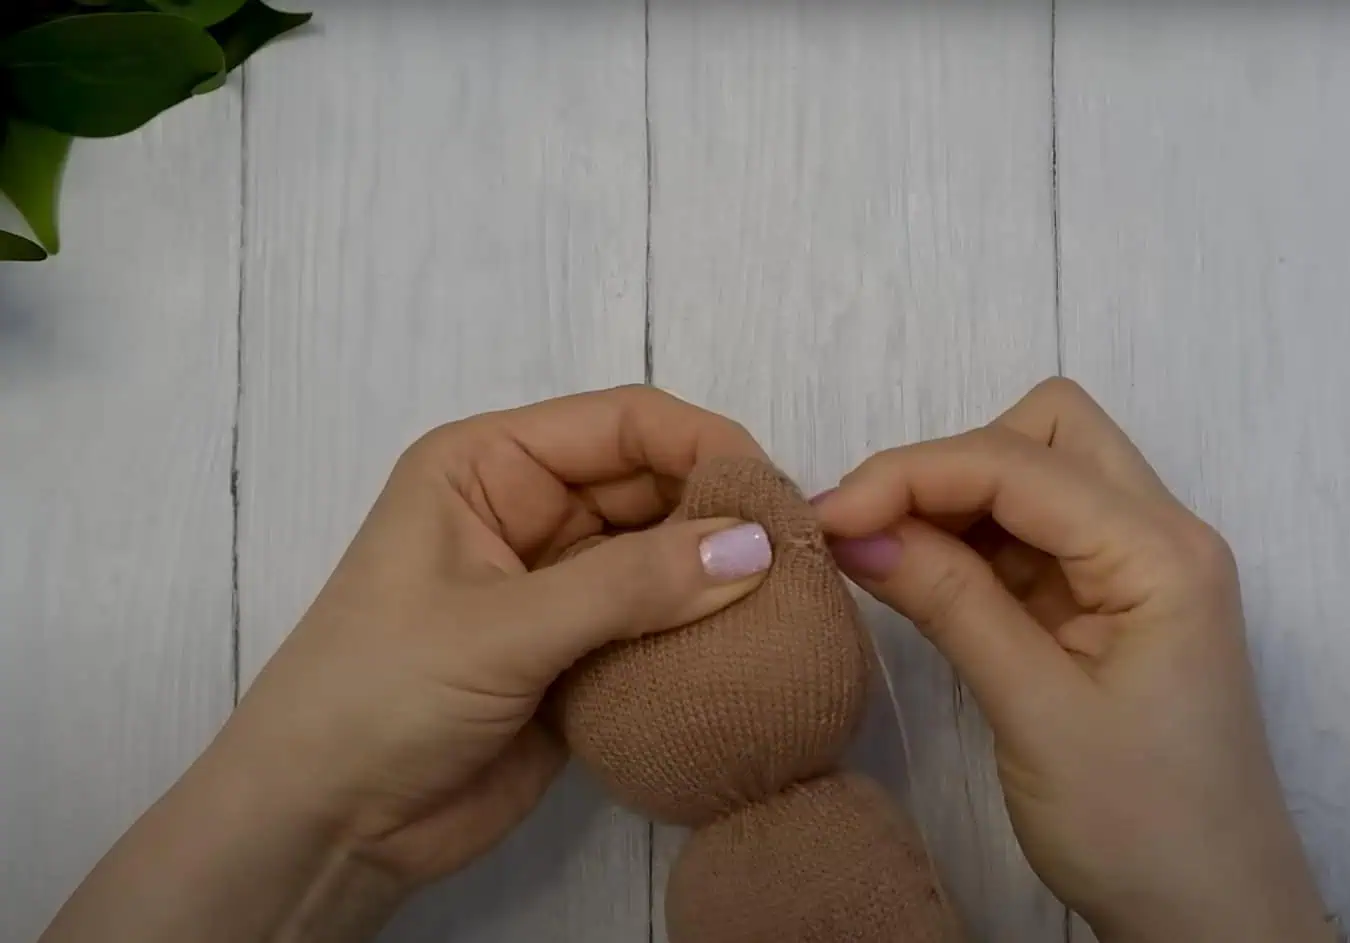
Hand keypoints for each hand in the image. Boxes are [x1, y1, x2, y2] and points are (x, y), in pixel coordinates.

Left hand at [225, 385, 777, 881]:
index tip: (776, 494)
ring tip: (795, 602)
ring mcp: (559, 587)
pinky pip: (661, 625)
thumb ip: (632, 586)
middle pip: (654, 485)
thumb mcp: (501, 628)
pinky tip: (756, 647)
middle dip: (722, 512)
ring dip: (721, 578)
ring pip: (665, 557)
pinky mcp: (582, 657)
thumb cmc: (379, 695)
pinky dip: (705, 634)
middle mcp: (530, 512)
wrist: (325, 827)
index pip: (622, 424)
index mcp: (489, 466)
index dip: (703, 445)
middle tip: (801, 554)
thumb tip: (758, 547)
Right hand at [815, 379, 1328, 942]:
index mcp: (1162, 553)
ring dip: (960, 503)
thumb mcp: (1033, 710)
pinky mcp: (1113, 606)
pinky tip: (926, 582)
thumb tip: (851, 524)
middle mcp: (1162, 536)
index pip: (1021, 462)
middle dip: (953, 464)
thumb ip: (948, 601)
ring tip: (887, 563)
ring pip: (1040, 477)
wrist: (1210, 916)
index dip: (914, 473)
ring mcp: (1141, 569)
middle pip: (1048, 433)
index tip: (828, 516)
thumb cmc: (1140, 825)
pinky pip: (1037, 539)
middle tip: (874, 533)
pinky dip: (976, 545)